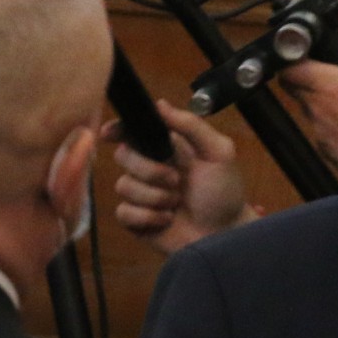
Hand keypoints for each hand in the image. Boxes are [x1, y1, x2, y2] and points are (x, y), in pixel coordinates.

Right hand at [112, 99, 254, 254]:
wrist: (226, 233)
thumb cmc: (225, 192)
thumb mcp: (218, 152)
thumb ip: (191, 126)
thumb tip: (160, 104)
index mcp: (165, 149)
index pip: (131, 132)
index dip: (117, 130)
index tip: (111, 133)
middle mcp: (149, 169)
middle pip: (123, 156)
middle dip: (150, 170)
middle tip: (176, 181)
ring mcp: (142, 196)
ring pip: (123, 186)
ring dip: (154, 197)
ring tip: (176, 204)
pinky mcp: (137, 221)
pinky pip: (123, 212)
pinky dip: (147, 217)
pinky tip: (166, 220)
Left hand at [278, 24, 337, 189]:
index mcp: (334, 87)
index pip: (289, 69)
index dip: (294, 60)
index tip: (308, 56)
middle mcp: (320, 112)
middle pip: (295, 89)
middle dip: (308, 78)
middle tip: (335, 76)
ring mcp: (321, 136)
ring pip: (309, 110)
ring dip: (322, 103)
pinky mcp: (327, 155)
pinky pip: (320, 132)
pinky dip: (332, 125)